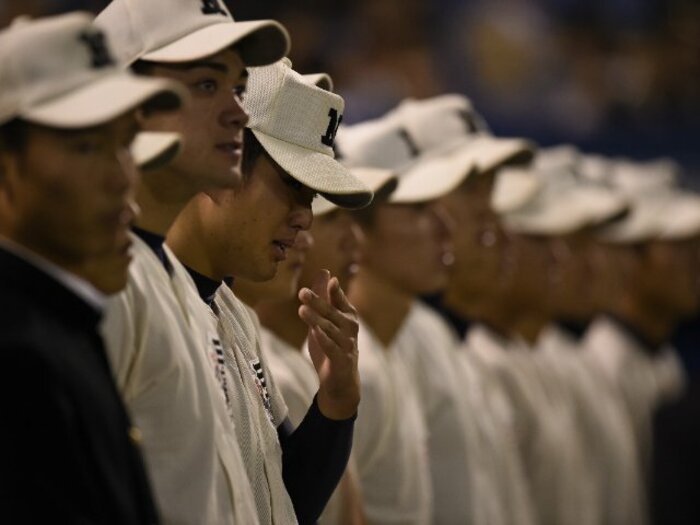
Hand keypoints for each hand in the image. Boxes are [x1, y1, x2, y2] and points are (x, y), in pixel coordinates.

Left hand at [298, 269, 359, 419]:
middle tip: (302, 292)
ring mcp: (347, 345)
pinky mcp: (341, 360)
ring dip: (316, 319)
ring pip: (331, 329)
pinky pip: (331, 347)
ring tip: (301, 310)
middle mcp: (351, 329)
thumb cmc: (333, 345)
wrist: (340, 381)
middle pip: (333, 313)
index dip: (334, 289)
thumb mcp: (327, 320)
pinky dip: (323, 339)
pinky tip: (314, 331)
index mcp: (348, 316)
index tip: (327, 276)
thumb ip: (325, 297)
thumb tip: (325, 272)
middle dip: (318, 301)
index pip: (341, 300)